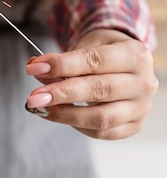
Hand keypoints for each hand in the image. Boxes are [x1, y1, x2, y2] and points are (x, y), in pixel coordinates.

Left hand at [25, 29, 158, 139]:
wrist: (124, 62)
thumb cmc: (103, 51)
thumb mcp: (86, 45)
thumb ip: (64, 60)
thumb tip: (37, 71)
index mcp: (135, 54)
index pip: (94, 61)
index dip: (62, 65)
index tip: (34, 68)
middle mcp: (143, 82)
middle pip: (98, 90)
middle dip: (61, 93)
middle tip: (33, 97)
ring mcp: (141, 107)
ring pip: (101, 118)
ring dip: (65, 114)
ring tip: (41, 108)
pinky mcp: (134, 126)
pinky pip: (102, 132)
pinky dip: (78, 125)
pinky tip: (60, 114)